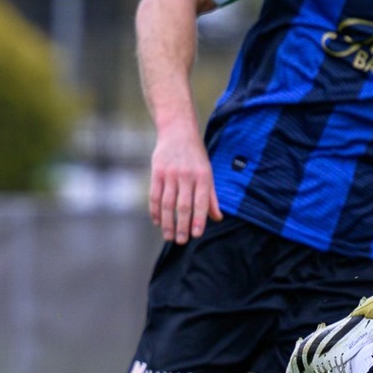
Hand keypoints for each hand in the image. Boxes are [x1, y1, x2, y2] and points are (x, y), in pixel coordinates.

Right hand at [148, 128, 221, 244]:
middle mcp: (186, 176)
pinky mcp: (156, 172)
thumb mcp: (209, 173)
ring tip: (169, 236)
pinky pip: (155, 195)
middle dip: (181, 226)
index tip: (196, 235)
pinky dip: (155, 210)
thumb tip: (217, 217)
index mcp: (203, 176)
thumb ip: (211, 196)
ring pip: (167, 203)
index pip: (201, 202)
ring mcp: (170, 174)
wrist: (177, 131)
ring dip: (167, 222)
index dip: (198, 220)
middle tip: (180, 241)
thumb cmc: (196, 156)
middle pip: (182, 206)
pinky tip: (158, 222)